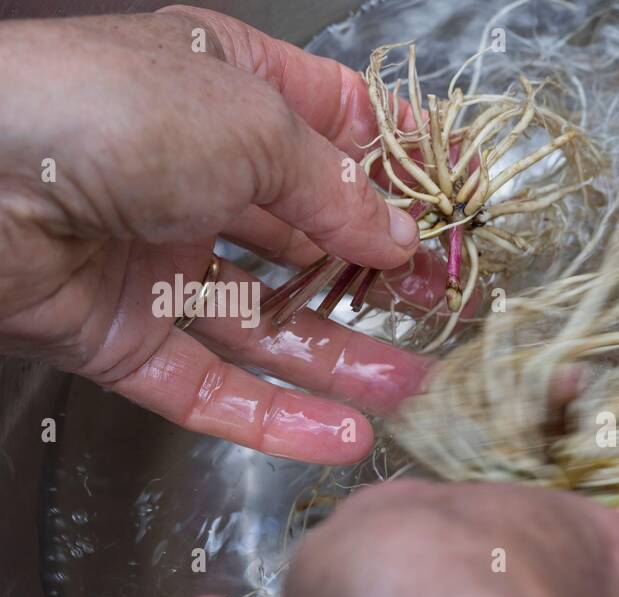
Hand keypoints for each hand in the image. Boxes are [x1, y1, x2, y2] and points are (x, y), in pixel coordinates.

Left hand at [0, 7, 452, 463]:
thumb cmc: (103, 111)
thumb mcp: (252, 124)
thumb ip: (338, 189)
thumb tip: (400, 237)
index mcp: (227, 88)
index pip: (339, 124)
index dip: (407, 163)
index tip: (465, 204)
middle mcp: (196, 171)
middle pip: (312, 235)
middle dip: (385, 273)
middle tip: (448, 306)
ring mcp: (159, 256)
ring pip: (270, 320)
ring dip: (343, 357)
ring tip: (414, 386)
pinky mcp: (126, 335)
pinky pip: (211, 384)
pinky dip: (275, 416)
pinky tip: (341, 437)